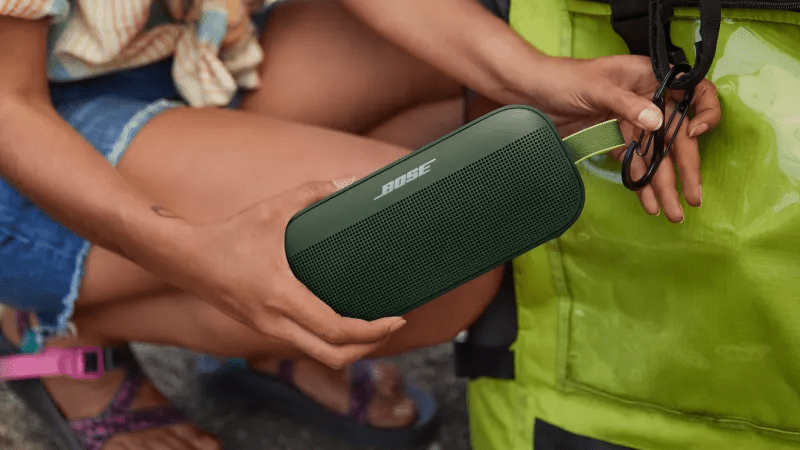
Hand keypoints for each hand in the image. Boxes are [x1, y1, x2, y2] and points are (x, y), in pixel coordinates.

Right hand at [185, 180, 405, 368]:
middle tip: (392, 325)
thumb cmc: (229, 235)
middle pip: (335, 357)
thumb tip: (348, 181)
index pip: (337, 330)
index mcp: (282, 296)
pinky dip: (330, 342)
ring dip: (351, 348)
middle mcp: (276, 322)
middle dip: (370, 346)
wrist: (186, 260)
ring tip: (374, 325)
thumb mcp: (273, 209)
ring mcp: (269, 330)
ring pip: (321, 357)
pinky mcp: (265, 330)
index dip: (373, 330)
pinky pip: (306, 346)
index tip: (396, 318)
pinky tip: (342, 321)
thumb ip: (313, 193)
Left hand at [518, 54, 720, 221]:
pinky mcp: (616, 141)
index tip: (695, 134)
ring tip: (673, 213)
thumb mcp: (597, 87)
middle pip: (677, 136)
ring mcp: (632, 123)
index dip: (703, 113)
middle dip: (686, 168)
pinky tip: (650, 204)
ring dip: (664, 185)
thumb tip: (658, 121)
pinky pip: (635, 164)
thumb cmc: (563, 79)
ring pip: (657, 156)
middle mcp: (647, 101)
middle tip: (693, 197)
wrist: (530, 94)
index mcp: (650, 78)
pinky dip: (642, 184)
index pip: (693, 94)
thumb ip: (627, 104)